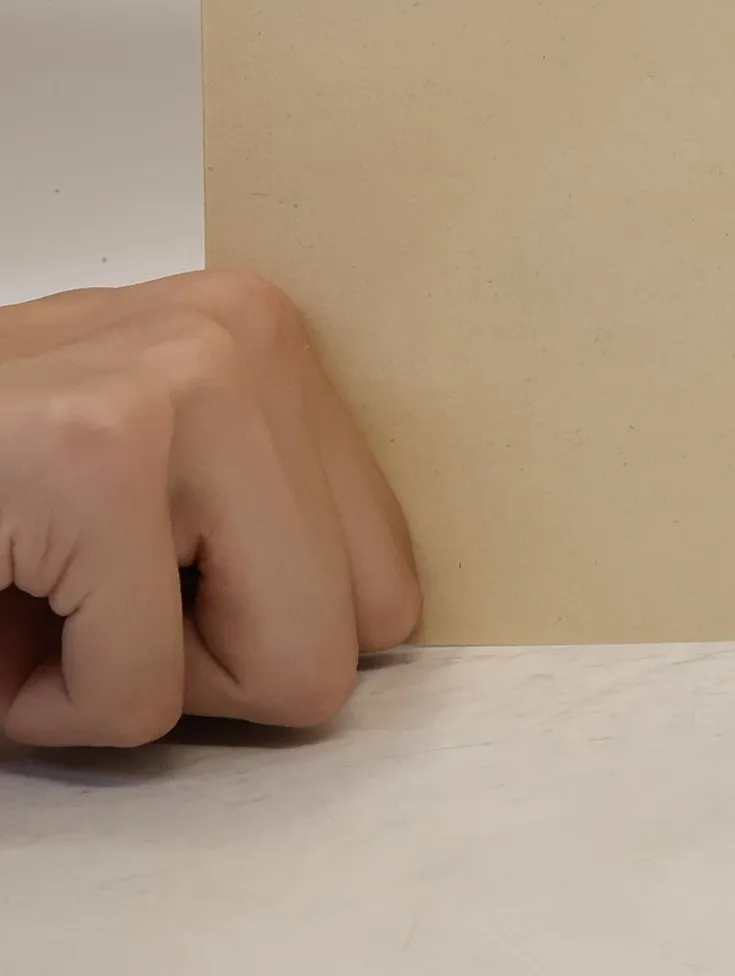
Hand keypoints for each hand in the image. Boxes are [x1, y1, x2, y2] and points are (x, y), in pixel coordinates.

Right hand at [0, 271, 418, 747]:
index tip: (146, 586)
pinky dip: (40, 703)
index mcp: (272, 346)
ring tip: (36, 590)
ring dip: (130, 683)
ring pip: (279, 672)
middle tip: (86, 602)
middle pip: (355, 633)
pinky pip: (136, 694)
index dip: (260, 634)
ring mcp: (182, 387)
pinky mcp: (94, 457)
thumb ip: (268, 528)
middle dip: (210, 670)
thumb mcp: (154, 483)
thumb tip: (384, 631)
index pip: (389, 580)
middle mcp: (247, 341)